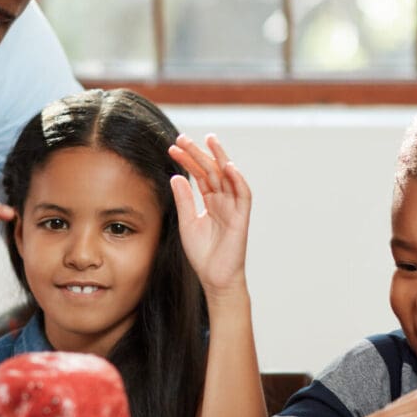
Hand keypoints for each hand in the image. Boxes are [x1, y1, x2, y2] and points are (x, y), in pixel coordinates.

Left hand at [168, 134, 251, 295]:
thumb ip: (184, 200)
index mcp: (211, 202)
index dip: (188, 161)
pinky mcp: (242, 217)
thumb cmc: (203, 255)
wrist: (215, 278)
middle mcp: (224, 200)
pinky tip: (228, 166)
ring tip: (209, 141)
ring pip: (228, 177)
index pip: (200, 175)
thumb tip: (176, 177)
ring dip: (219, 158)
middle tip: (183, 138)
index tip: (173, 148)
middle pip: (212, 171)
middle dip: (198, 154)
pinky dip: (237, 180)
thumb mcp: (187, 223)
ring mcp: (234, 207)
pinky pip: (243, 194)